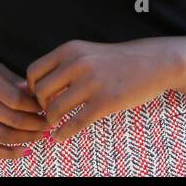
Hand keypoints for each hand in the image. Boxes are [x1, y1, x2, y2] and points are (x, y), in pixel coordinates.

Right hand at [0, 58, 49, 158]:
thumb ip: (14, 81)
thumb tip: (37, 92)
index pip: (16, 99)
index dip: (35, 106)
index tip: (47, 107)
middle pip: (12, 119)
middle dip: (36, 124)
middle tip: (50, 123)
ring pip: (3, 135)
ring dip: (26, 138)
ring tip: (41, 136)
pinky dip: (7, 153)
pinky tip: (24, 151)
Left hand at [26, 39, 176, 141]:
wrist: (153, 62)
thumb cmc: (116, 60)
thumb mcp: (87, 52)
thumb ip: (63, 65)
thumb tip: (32, 86)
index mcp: (71, 50)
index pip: (34, 72)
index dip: (33, 88)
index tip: (43, 97)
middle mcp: (78, 64)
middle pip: (41, 92)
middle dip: (42, 106)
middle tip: (50, 112)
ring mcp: (92, 83)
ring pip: (55, 109)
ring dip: (52, 121)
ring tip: (57, 123)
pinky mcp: (105, 102)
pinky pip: (75, 123)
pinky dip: (64, 133)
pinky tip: (62, 135)